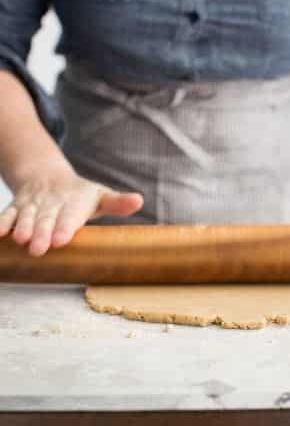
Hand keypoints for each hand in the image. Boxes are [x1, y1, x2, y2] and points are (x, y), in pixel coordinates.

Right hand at [0, 168, 142, 255]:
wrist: (46, 176)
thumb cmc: (81, 195)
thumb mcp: (100, 197)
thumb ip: (117, 203)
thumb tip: (139, 200)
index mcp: (74, 201)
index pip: (70, 215)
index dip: (66, 226)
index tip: (62, 238)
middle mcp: (52, 203)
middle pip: (46, 218)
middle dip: (42, 232)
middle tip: (39, 249)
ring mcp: (32, 205)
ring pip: (25, 216)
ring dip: (21, 227)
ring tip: (20, 239)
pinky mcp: (16, 208)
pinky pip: (6, 214)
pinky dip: (1, 222)